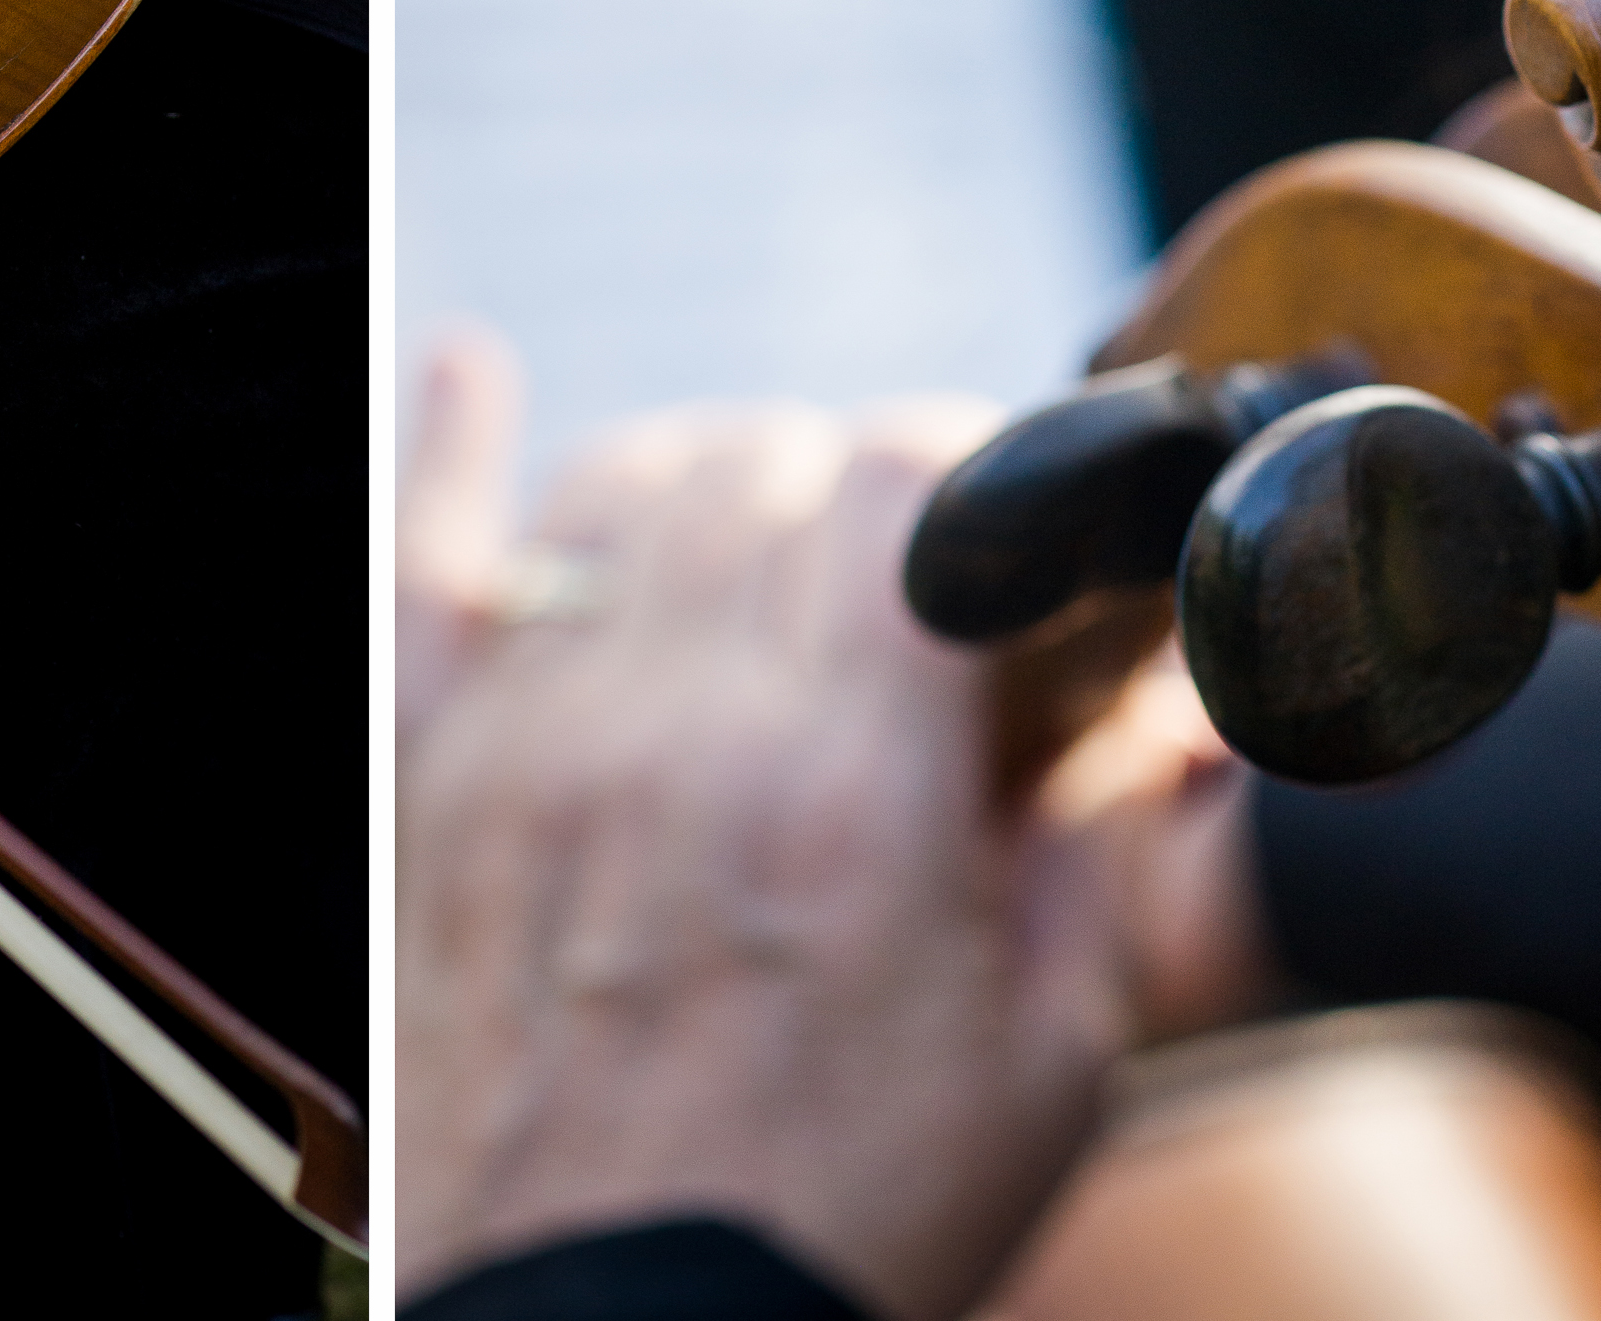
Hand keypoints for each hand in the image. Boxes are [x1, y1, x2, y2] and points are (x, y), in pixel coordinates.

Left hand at [398, 360, 1139, 1320]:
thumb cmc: (835, 1226)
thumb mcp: (1049, 1063)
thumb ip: (1117, 860)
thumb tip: (1180, 720)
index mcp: (846, 794)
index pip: (907, 482)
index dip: (974, 468)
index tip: (1006, 527)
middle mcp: (672, 732)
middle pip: (768, 460)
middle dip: (860, 487)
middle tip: (901, 577)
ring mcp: (526, 744)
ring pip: (617, 483)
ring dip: (710, 480)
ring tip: (764, 547)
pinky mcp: (423, 782)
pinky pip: (420, 556)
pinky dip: (450, 450)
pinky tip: (477, 373)